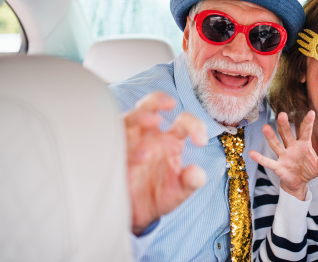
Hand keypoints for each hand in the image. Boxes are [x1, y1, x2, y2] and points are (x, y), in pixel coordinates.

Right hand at [125, 92, 207, 234]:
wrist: (136, 216)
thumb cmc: (159, 196)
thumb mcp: (180, 191)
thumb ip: (191, 181)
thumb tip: (198, 174)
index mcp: (171, 140)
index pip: (184, 121)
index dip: (195, 125)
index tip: (201, 141)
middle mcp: (149, 136)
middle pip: (149, 107)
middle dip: (156, 101)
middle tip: (167, 106)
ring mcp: (130, 144)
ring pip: (128, 120)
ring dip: (138, 119)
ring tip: (152, 126)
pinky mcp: (115, 157)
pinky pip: (115, 146)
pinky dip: (126, 148)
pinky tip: (138, 157)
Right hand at [249, 111, 317, 200]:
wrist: (298, 182)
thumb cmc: (309, 169)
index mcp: (304, 144)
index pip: (306, 131)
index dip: (308, 123)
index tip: (311, 112)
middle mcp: (292, 147)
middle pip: (288, 134)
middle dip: (285, 125)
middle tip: (283, 114)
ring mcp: (284, 156)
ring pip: (276, 144)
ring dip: (271, 137)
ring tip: (265, 127)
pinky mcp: (278, 166)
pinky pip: (268, 162)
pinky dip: (260, 158)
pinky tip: (251, 153)